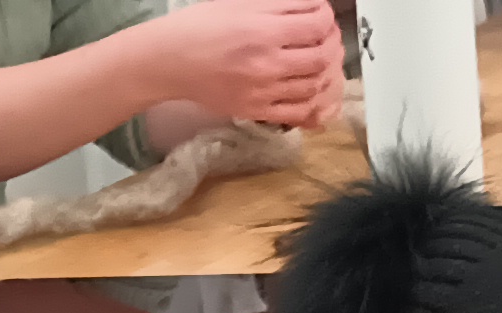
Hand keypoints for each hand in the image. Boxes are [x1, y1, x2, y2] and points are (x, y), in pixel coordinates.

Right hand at [144, 0, 344, 127]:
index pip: (317, 24)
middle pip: (323, 57)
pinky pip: (299, 113)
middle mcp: (267, 63)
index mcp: (264, 30)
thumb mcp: (240, 3)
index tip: (322, 15)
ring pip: (315, 86)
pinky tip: (313, 90)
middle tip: (328, 37)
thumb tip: (310, 6)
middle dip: (333, 44)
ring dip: (327, 72)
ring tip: (322, 61)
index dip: (327, 17)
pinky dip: (314, 102)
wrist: (169, 61)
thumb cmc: (199, 27)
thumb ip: (279, 5)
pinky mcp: (256, 110)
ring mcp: (263, 90)